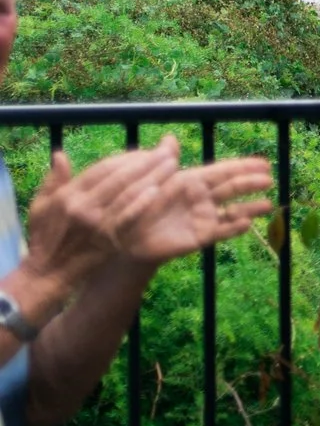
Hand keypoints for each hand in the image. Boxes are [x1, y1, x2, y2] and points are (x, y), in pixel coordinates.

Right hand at [21, 144, 178, 291]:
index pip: (103, 168)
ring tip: (172, 165)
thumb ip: (53, 181)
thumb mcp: (40, 208)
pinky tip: (158, 191)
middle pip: (120, 177)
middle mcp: (82, 206)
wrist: (48, 275)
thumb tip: (60, 154)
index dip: (126, 157)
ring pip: (128, 194)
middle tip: (168, 151)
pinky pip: (128, 218)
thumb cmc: (45, 238)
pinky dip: (143, 203)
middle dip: (146, 162)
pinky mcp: (107, 240)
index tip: (145, 150)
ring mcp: (96, 224)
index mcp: (69, 195)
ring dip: (153, 177)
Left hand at [112, 154, 275, 267]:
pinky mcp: (201, 238)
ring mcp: (204, 218)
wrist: (129, 237)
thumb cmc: (139, 206)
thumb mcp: (150, 181)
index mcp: (193, 181)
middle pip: (232, 188)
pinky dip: (234, 228)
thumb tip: (170, 137)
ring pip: (233, 211)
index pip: (223, 171)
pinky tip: (246, 224)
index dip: (244, 167)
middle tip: (269, 179)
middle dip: (250, 183)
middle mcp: (203, 198)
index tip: (264, 163)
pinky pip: (221, 232)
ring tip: (268, 205)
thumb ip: (163, 162)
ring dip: (251, 207)